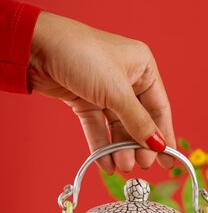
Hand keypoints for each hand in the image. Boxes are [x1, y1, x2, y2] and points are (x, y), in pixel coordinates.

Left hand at [28, 11, 174, 173]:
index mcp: (143, 68)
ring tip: (122, 166)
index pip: (159, 108)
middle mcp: (127, 79)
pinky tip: (106, 162)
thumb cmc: (81, 54)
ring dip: (121, 148)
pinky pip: (98, 127)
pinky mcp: (85, 100)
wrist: (34, 46)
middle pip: (140, 120)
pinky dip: (103, 145)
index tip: (167, 158)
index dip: (163, 134)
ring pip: (119, 127)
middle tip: (141, 165)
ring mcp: (105, 91)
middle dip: (139, 145)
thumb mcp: (116, 91)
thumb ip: (139, 121)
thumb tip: (158, 145)